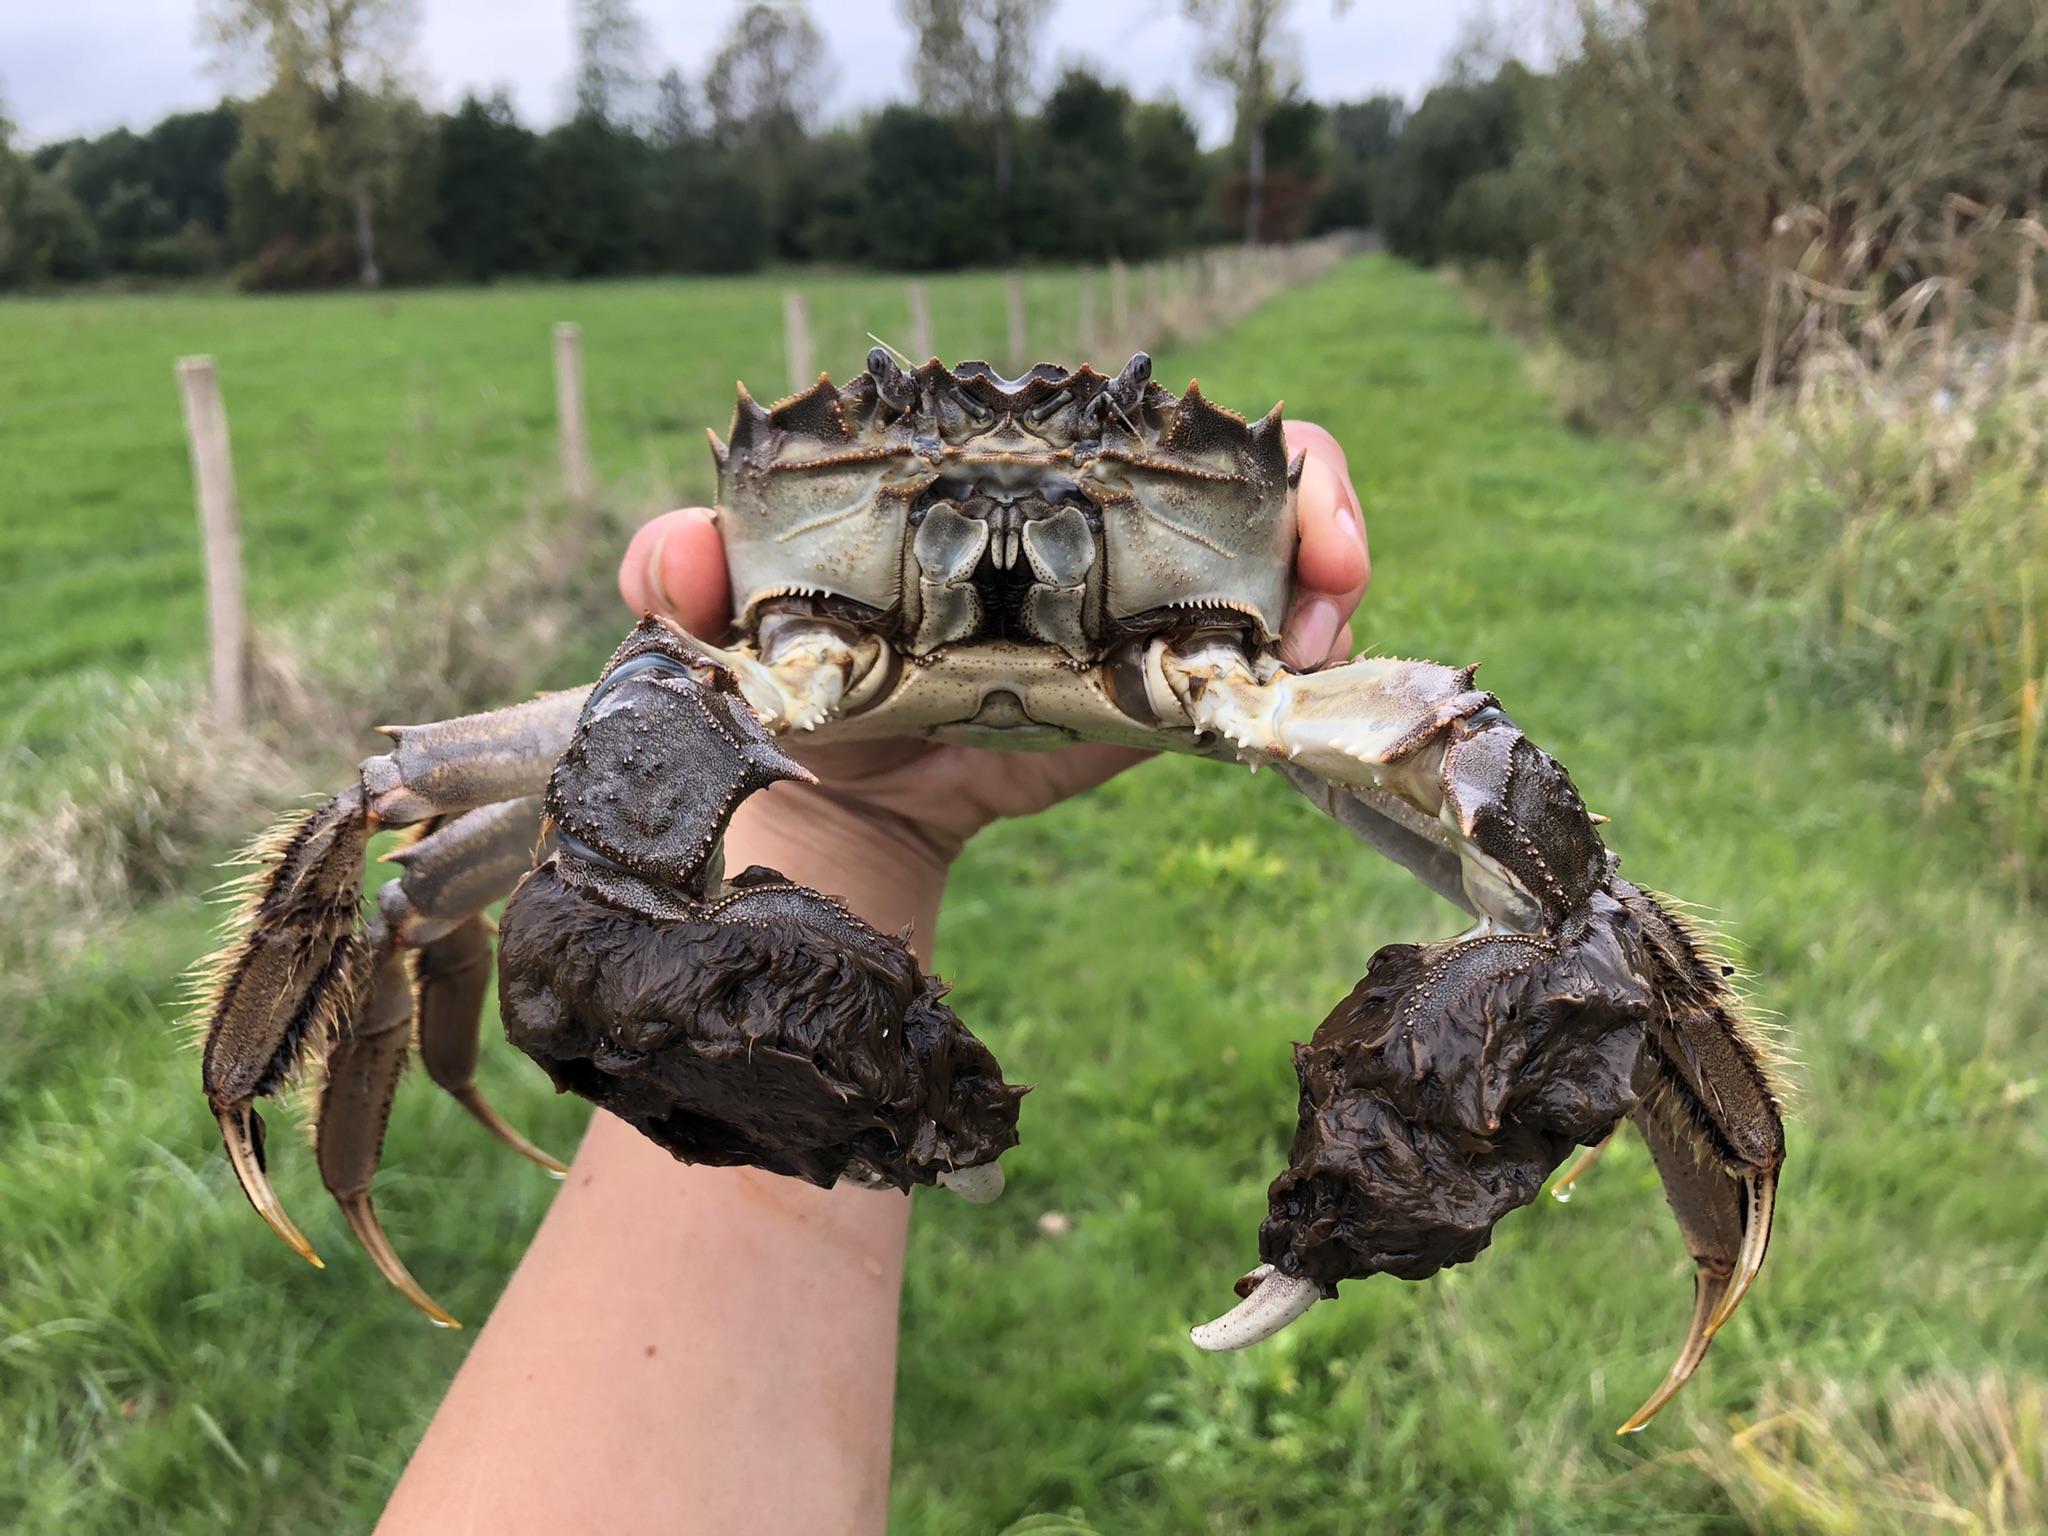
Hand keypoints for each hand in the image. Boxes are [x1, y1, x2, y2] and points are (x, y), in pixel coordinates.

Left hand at [617, 420, 1369, 866]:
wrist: (816, 829)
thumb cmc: (772, 693)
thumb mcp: (721, 626)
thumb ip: (683, 577)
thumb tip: (680, 556)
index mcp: (1000, 486)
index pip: (1128, 422)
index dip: (1215, 434)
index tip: (1263, 478)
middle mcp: (1082, 537)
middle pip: (1234, 483)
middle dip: (1310, 501)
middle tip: (1335, 565)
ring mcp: (1126, 623)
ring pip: (1264, 570)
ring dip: (1321, 587)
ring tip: (1324, 640)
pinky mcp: (1147, 712)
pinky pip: (1239, 679)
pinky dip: (1286, 679)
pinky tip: (1302, 691)